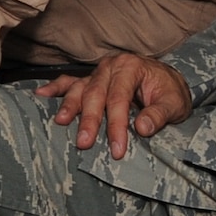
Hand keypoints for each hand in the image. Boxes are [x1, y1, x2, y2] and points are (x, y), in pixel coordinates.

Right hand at [36, 53, 190, 157]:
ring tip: (61, 122)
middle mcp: (112, 66)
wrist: (167, 80)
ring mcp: (98, 71)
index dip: (117, 124)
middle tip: (84, 143)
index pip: (120, 98)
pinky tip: (40, 94)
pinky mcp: (91, 79)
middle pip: (96, 93)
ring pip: (81, 89)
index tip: (117, 148)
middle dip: (90, 119)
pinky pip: (70, 82)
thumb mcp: (174, 104)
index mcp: (132, 67)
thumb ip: (159, 114)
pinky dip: (55, 88)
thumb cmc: (170, 93)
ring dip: (70, 106)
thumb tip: (142, 128)